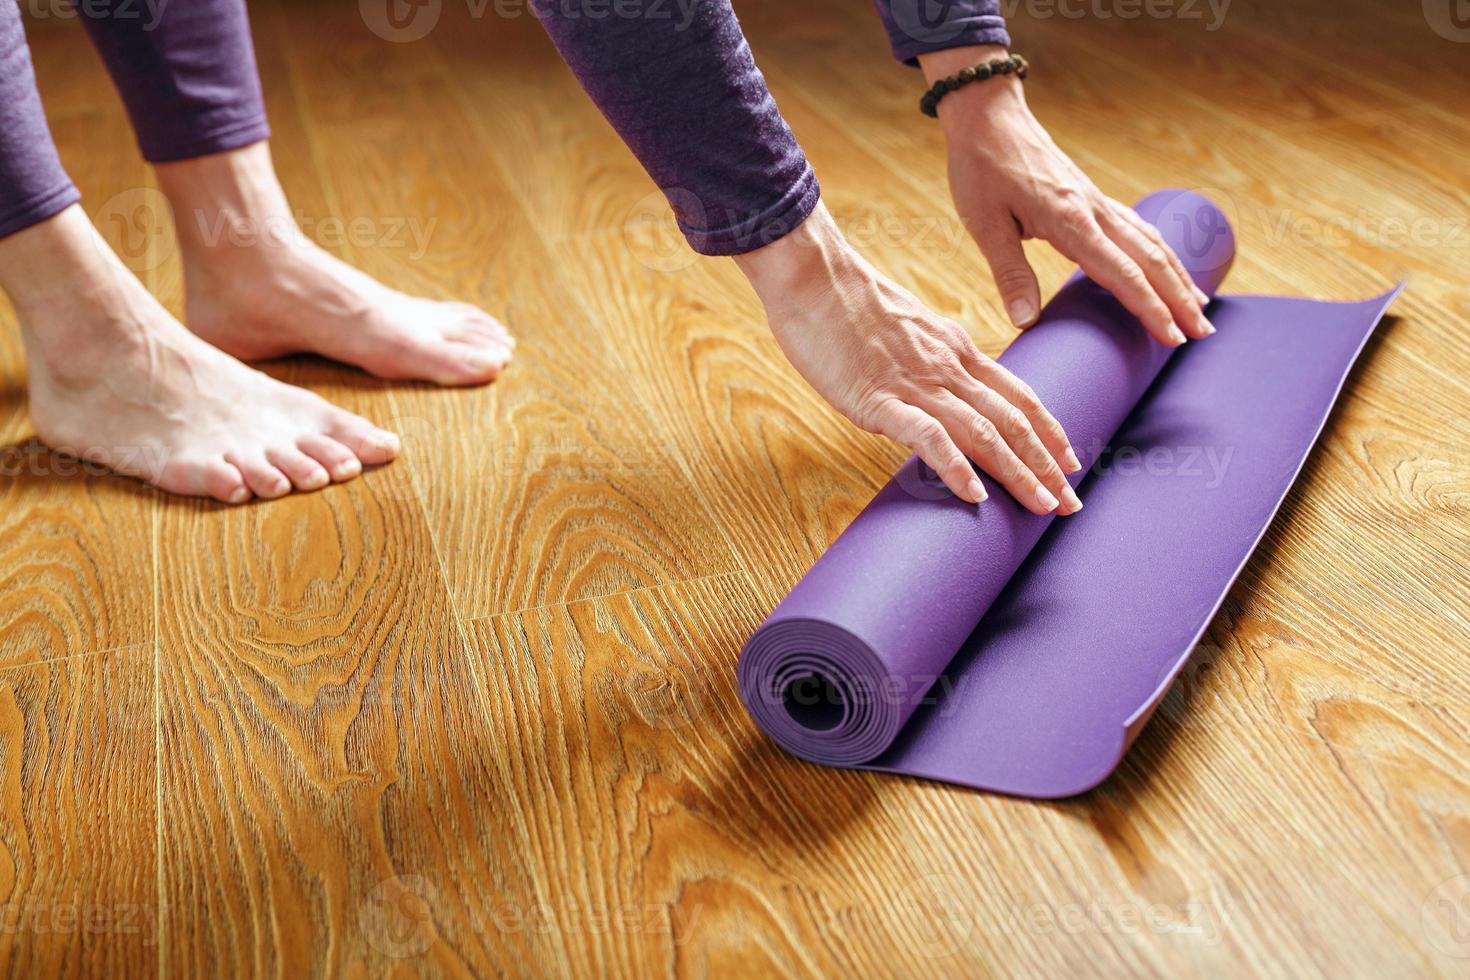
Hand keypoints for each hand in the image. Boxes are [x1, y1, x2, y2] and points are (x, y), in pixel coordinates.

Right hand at [734, 202, 1082, 514]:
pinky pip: (929, 437)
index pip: (1018, 394)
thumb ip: (928, 359)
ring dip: (1019, 472)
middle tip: (1070, 503)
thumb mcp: (907, 330)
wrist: (814, 276)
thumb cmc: (848, 303)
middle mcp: (949, 368)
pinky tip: (975, 495)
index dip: (1049, 430)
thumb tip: (938, 388)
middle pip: (1013, 420)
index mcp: (957, 350)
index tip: (1070, 461)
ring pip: (985, 431)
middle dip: (1047, 465)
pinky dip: (957, 468)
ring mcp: (917, 384)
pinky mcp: (881, 400)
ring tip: (1043, 505)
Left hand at [919, 45, 1212, 346]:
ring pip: (1152, 243)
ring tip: (1200, 307)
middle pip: (1151, 260)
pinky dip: (1161, 253)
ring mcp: (1098, 202)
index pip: (1122, 274)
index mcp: (1070, 221)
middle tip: (1203, 334)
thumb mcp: (984, 225)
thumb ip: (1010, 274)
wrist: (989, 115)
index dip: (1150, 308)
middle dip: (1179, 300)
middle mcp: (1095, 211)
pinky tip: (1169, 267)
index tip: (1172, 338)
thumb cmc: (982, 168)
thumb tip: (1025, 322)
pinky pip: (1139, 228)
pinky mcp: (1093, 198)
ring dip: (1179, 277)